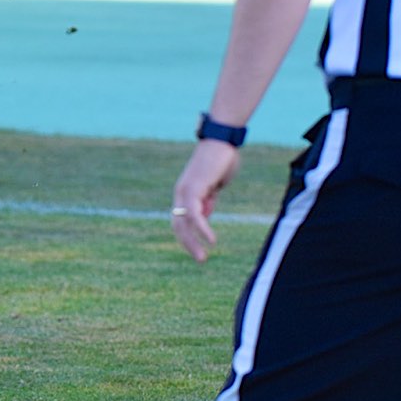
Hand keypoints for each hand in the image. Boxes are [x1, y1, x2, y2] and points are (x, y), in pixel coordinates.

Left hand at [170, 140, 240, 262]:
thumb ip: (208, 199)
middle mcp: (181, 194)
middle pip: (178, 225)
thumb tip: (204, 215)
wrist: (221, 141)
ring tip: (203, 257)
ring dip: (192, 242)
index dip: (187, 237)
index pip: (180, 221)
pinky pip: (195, 213)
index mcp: (185, 194)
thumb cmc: (220, 161)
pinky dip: (202, 228)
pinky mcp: (193, 188)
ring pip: (183, 222)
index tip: (198, 250)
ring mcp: (185, 191)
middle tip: (200, 260)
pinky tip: (211, 239)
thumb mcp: (214, 186)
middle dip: (188, 244)